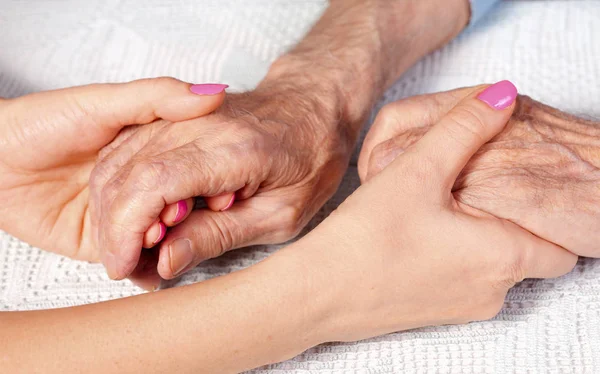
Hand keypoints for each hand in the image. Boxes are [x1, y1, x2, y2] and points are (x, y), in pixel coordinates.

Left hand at [0, 78, 224, 288]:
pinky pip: (130, 260)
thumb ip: (157, 97)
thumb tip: (212, 95)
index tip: (216, 192)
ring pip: (158, 239)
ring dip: (166, 245)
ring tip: (162, 240)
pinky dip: (144, 266)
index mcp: (148, 150)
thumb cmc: (40, 123)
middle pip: (178, 209)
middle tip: (178, 217)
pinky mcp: (100, 244)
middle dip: (184, 219)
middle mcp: (139, 186)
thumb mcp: (105, 102)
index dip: (205, 183)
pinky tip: (154, 265)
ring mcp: (122, 217)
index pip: (191, 171)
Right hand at [91, 0, 471, 281]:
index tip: (125, 264)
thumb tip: (165, 261)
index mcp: (236, 149)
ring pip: (118, 161)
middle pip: (127, 174)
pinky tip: (135, 218)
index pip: (156, 183)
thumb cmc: (310, 161)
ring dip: (112, 212)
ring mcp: (181, 116)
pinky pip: (125, 151)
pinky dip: (118, 190)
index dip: (128, 229)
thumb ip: (220, 235)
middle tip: (128, 267)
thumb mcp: (283, 214)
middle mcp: (200, 125)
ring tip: (133, 249)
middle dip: (114, 229)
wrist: (312, 106)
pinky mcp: (171, 117)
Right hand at [289, 81, 575, 342]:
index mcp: (503, 257)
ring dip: (477, 236)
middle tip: (463, 191)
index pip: (563, 244)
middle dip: (505, 217)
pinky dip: (455, 256)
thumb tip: (500, 97)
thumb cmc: (365, 240)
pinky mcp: (440, 312)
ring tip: (434, 210)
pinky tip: (417, 234)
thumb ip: (464, 129)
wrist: (317, 294)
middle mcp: (493, 291)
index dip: (543, 212)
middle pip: (528, 250)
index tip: (513, 190)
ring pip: (495, 264)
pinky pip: (467, 279)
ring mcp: (466, 307)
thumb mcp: (416, 171)